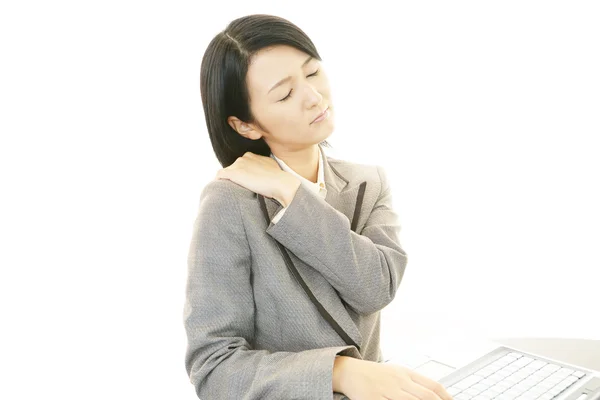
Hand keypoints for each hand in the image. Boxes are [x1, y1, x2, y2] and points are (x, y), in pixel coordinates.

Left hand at [215, 152, 300, 206]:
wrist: (280, 183)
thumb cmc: (279, 179)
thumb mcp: (271, 168)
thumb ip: (264, 168)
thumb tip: (263, 175)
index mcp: (252, 156)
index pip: (242, 164)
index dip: (243, 174)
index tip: (245, 183)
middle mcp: (244, 157)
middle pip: (234, 168)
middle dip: (236, 178)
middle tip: (239, 189)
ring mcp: (238, 164)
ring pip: (227, 173)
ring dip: (229, 181)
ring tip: (230, 191)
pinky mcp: (233, 172)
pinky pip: (220, 175)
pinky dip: (219, 181)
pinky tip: (220, 189)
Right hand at [337, 357, 453, 399]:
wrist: (350, 372)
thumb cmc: (377, 375)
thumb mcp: (397, 373)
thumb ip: (415, 383)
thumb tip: (436, 394)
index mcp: (406, 374)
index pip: (433, 386)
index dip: (447, 398)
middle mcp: (398, 382)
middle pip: (425, 396)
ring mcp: (386, 392)